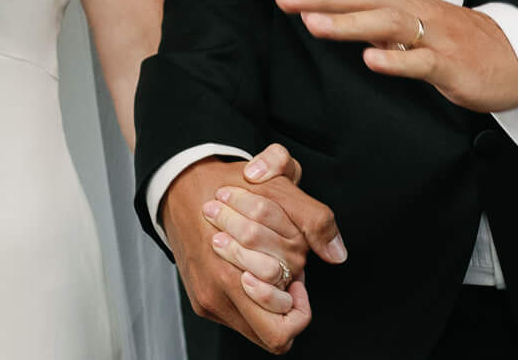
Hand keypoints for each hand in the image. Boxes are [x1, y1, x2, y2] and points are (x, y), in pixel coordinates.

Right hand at [164, 150, 320, 350]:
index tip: (295, 279)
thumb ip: (314, 219)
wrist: (179, 187)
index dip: (298, 305)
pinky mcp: (200, 300)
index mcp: (239, 267)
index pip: (283, 327)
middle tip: (282, 274)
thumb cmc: (230, 185)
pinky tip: (249, 268)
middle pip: (272, 333)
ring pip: (255, 328)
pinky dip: (249, 297)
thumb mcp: (278, 186)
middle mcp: (221, 289)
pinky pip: (236, 318)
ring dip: (267, 302)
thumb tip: (337, 254)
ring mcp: (209, 298)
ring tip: (267, 269)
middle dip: (285, 304)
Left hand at [269, 0, 517, 114]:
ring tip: (314, 25)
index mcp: (398, 1)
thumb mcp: (410, 25)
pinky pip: (421, 62)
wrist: (516, 56)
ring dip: (349, 24)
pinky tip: (371, 62)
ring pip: (387, 24)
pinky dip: (396, 61)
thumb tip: (331, 13)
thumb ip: (372, 20)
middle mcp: (411, 10)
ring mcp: (432, 35)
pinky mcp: (450, 64)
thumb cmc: (456, 41)